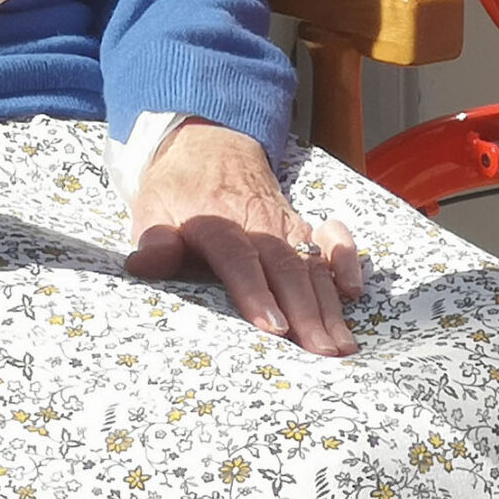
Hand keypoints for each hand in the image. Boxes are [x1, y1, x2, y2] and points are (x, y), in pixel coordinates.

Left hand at [123, 123, 362, 356]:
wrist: (208, 145)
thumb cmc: (178, 190)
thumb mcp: (152, 207)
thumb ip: (155, 239)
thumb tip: (145, 265)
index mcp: (217, 222)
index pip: (240, 260)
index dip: (257, 294)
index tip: (274, 328)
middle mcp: (259, 222)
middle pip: (286, 268)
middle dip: (307, 313)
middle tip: (322, 354)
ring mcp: (285, 223)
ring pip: (311, 264)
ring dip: (329, 304)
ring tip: (342, 344)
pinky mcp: (302, 225)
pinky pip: (332, 239)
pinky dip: (346, 260)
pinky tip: (353, 291)